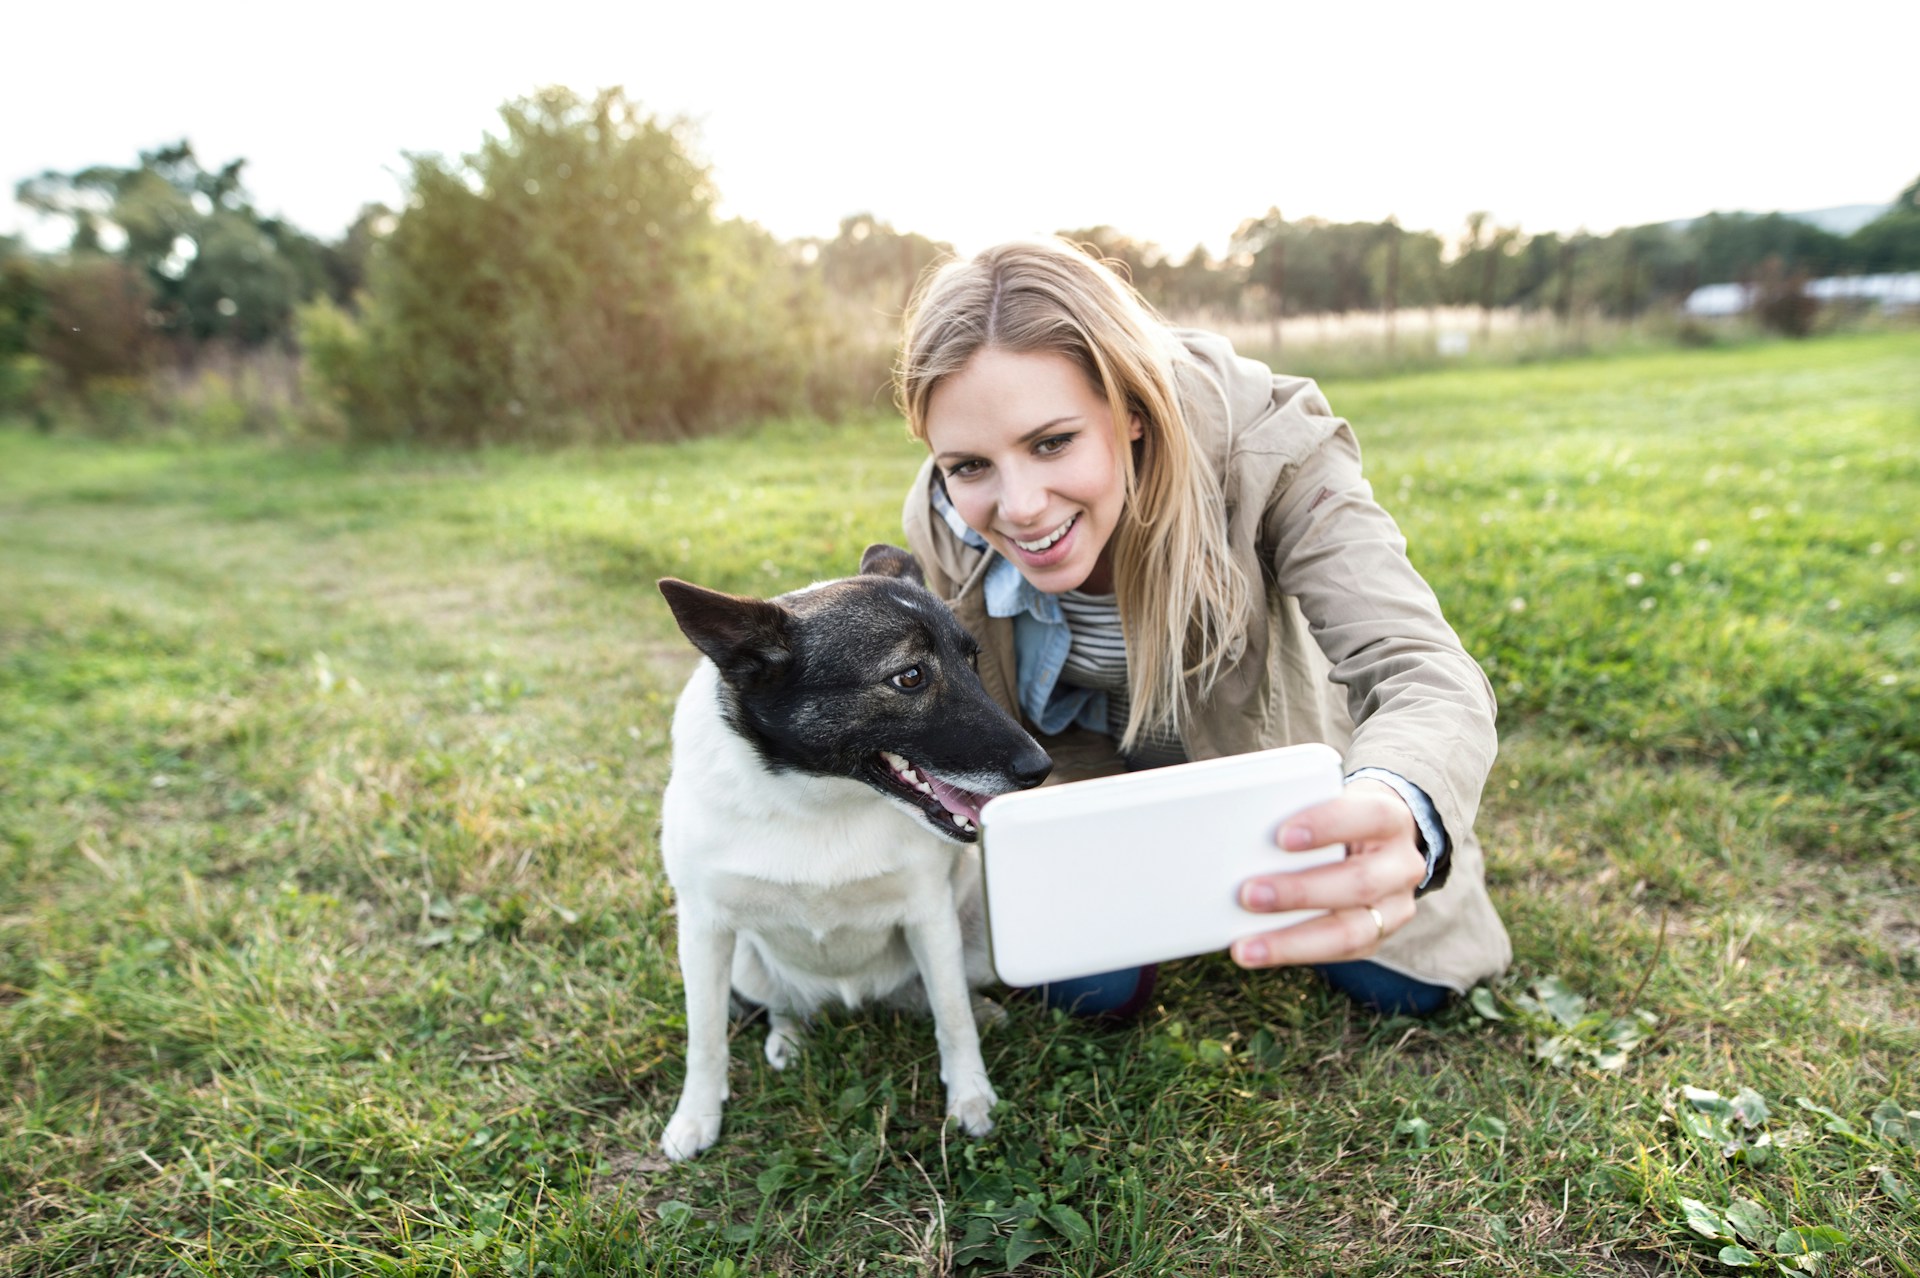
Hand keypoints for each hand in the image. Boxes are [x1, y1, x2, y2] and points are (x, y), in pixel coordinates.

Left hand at [1231, 777, 1424, 968]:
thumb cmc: (1337, 819)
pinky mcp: (1378, 936)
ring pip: (1351, 932)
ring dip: (1292, 940)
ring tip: (1246, 946)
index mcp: (1392, 819)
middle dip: (1300, 892)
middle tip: (1247, 894)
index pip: (1370, 816)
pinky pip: (1339, 953)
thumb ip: (1299, 819)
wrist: (1376, 841)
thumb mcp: (1329, 805)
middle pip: (1359, 882)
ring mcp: (1396, 907)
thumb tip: (1239, 841)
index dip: (1327, 825)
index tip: (1281, 836)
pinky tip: (1258, 952)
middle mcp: (1402, 865)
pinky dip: (1294, 953)